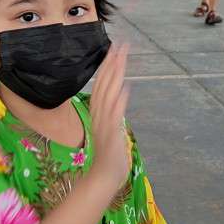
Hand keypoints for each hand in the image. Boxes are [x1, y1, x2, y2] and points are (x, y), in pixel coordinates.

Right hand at [88, 43, 129, 193]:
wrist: (103, 178)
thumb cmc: (110, 157)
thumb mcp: (112, 130)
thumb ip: (114, 113)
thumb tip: (120, 95)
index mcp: (99, 114)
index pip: (102, 86)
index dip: (107, 67)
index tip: (114, 50)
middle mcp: (99, 116)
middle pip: (104, 86)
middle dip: (112, 65)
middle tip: (119, 45)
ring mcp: (104, 125)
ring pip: (108, 96)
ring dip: (114, 77)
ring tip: (120, 59)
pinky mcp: (110, 135)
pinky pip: (114, 116)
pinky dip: (118, 102)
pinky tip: (124, 89)